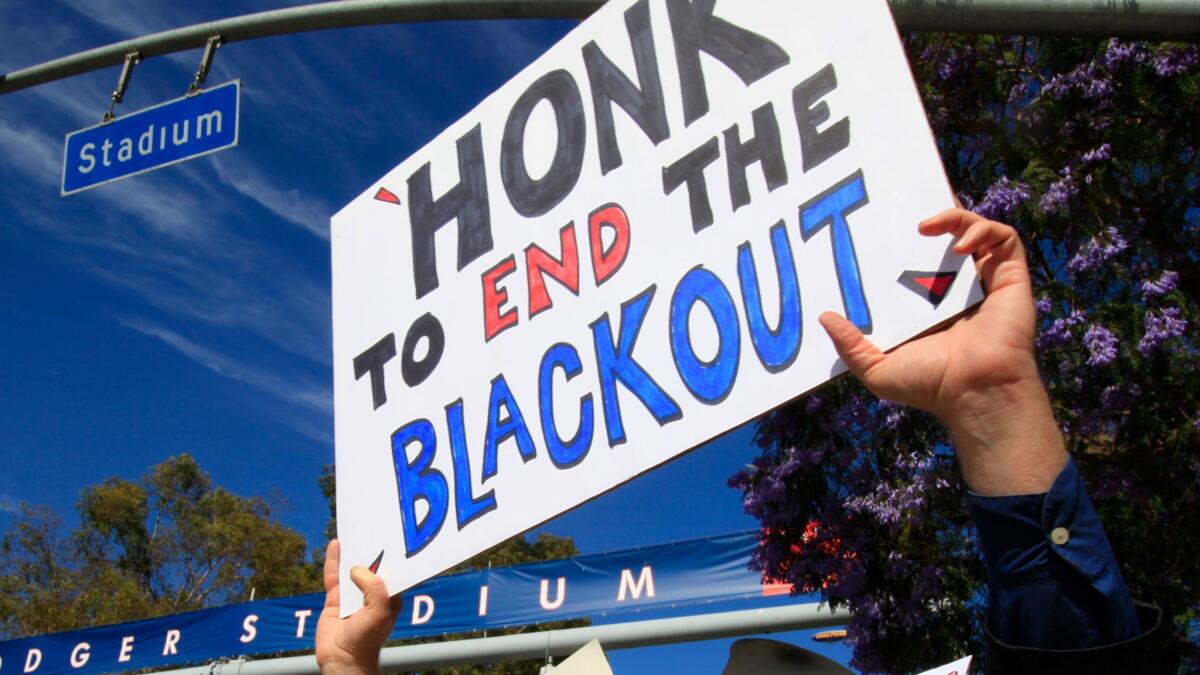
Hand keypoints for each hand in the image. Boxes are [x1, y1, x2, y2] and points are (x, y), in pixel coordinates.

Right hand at [316, 540, 402, 674]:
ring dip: (353, 552)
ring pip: (352, 569)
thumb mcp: (379, 611)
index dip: (391, 555)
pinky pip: (334, 577)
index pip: (392, 571)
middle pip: (370, 566)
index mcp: (389, 597)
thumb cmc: (367, 639)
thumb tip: (357, 568)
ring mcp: (353, 597)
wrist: (343, 660)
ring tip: (354, 530)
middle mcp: (372, 595)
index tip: (391, 536)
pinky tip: (336, 546)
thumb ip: (374, 587)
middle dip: (371, 550)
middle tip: (372, 526)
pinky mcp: (335, 601)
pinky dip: (334, 561)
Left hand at [819, 208, 1066, 495]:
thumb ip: (850, 345)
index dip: (900, 239)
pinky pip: (1005, 239)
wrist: (974, 392)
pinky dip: (984, 231)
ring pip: (974, 231)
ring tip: (926, 225)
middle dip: (929, 215)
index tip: (877, 224)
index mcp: (928, 303)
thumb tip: (824, 317)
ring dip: (954, 217)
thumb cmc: (930, 386)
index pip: (914, 261)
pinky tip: (959, 244)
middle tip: (903, 203)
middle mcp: (956, 288)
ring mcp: (984, 281)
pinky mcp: (1010, 278)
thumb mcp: (877, 368)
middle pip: (944, 238)